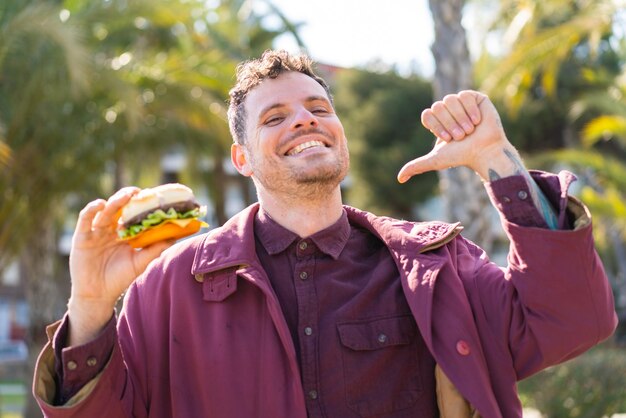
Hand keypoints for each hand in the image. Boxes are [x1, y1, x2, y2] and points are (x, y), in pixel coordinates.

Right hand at [67, 187, 172, 344]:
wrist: (97, 295)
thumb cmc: (119, 279)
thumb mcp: (140, 263)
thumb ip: (155, 249)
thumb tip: (174, 236)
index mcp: (125, 233)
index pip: (134, 214)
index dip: (142, 205)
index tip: (154, 197)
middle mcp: (111, 229)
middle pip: (120, 208)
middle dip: (129, 198)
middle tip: (140, 192)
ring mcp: (96, 232)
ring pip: (105, 210)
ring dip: (116, 201)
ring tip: (127, 195)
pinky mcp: (82, 236)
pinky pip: (85, 218)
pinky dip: (92, 209)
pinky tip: (101, 204)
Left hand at [397, 90, 516, 182]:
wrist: (484, 151)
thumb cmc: (462, 156)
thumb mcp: (436, 160)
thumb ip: (416, 166)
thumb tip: (399, 179)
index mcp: (437, 121)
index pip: (427, 114)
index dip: (436, 126)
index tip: (447, 139)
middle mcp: (447, 111)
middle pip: (437, 106)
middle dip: (449, 124)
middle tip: (460, 136)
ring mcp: (460, 103)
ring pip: (450, 99)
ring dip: (460, 118)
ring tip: (469, 130)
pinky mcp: (474, 98)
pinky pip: (464, 95)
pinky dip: (470, 109)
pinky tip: (477, 120)